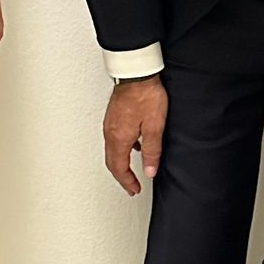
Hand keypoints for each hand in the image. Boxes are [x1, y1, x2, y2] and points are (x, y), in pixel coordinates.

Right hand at [103, 74, 167, 196]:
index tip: (134, 189)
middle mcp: (110, 132)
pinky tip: (134, 144)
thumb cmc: (145, 95)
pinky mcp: (113, 115)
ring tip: (132, 169)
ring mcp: (110, 123)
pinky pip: (114, 138)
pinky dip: (122, 149)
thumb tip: (149, 171)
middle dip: (121, 176)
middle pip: (111, 162)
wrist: (136, 73)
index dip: (127, 182)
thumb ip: (152, 151)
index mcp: (119, 138)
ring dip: (120, 163)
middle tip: (131, 185)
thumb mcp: (154, 127)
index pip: (119, 168)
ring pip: (111, 150)